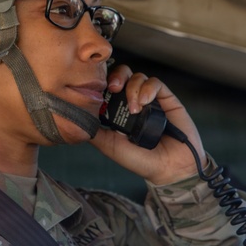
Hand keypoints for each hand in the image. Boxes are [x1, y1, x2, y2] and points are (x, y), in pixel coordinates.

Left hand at [89, 65, 206, 184]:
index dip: (102, 83)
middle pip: (123, 75)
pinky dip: (148, 88)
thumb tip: (76, 119)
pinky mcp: (166, 99)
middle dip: (117, 76)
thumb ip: (95, 131)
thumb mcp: (110, 146)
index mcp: (118, 111)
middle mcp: (133, 102)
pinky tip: (145, 102)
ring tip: (134, 108)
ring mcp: (150, 100)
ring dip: (133, 88)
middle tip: (113, 87)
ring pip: (138, 77)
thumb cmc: (140, 161)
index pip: (108, 87)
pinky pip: (156, 83)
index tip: (98, 90)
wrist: (169, 169)